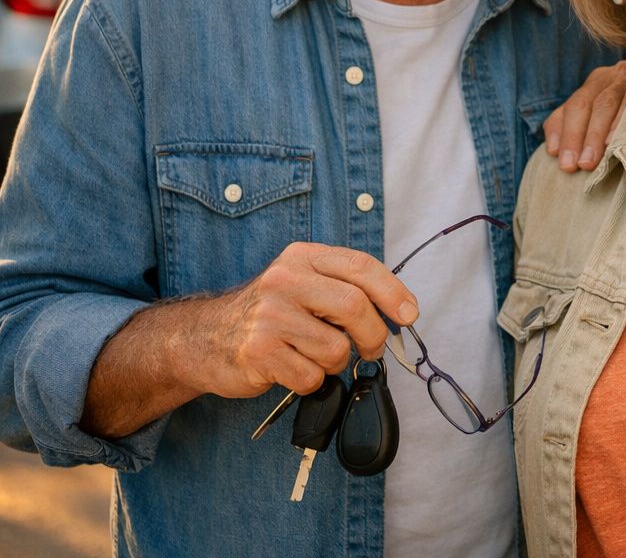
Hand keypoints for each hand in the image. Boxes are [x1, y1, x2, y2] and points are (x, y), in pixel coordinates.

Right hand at [193, 243, 417, 398]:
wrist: (203, 337)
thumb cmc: (268, 313)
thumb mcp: (303, 283)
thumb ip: (345, 289)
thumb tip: (400, 312)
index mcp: (303, 257)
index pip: (361, 267)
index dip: (393, 292)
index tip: (410, 314)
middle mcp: (285, 280)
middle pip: (355, 307)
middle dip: (374, 336)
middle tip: (371, 349)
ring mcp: (269, 316)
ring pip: (336, 349)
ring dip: (336, 363)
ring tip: (315, 356)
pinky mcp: (258, 352)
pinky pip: (311, 377)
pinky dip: (311, 381)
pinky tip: (293, 368)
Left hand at [544, 59, 625, 171]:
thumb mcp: (610, 118)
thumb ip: (582, 126)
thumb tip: (552, 149)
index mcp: (599, 81)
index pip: (573, 104)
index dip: (562, 130)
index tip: (556, 157)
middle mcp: (614, 74)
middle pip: (585, 102)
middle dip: (576, 136)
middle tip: (574, 166)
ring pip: (606, 102)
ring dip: (595, 134)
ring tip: (590, 162)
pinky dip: (621, 121)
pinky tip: (614, 142)